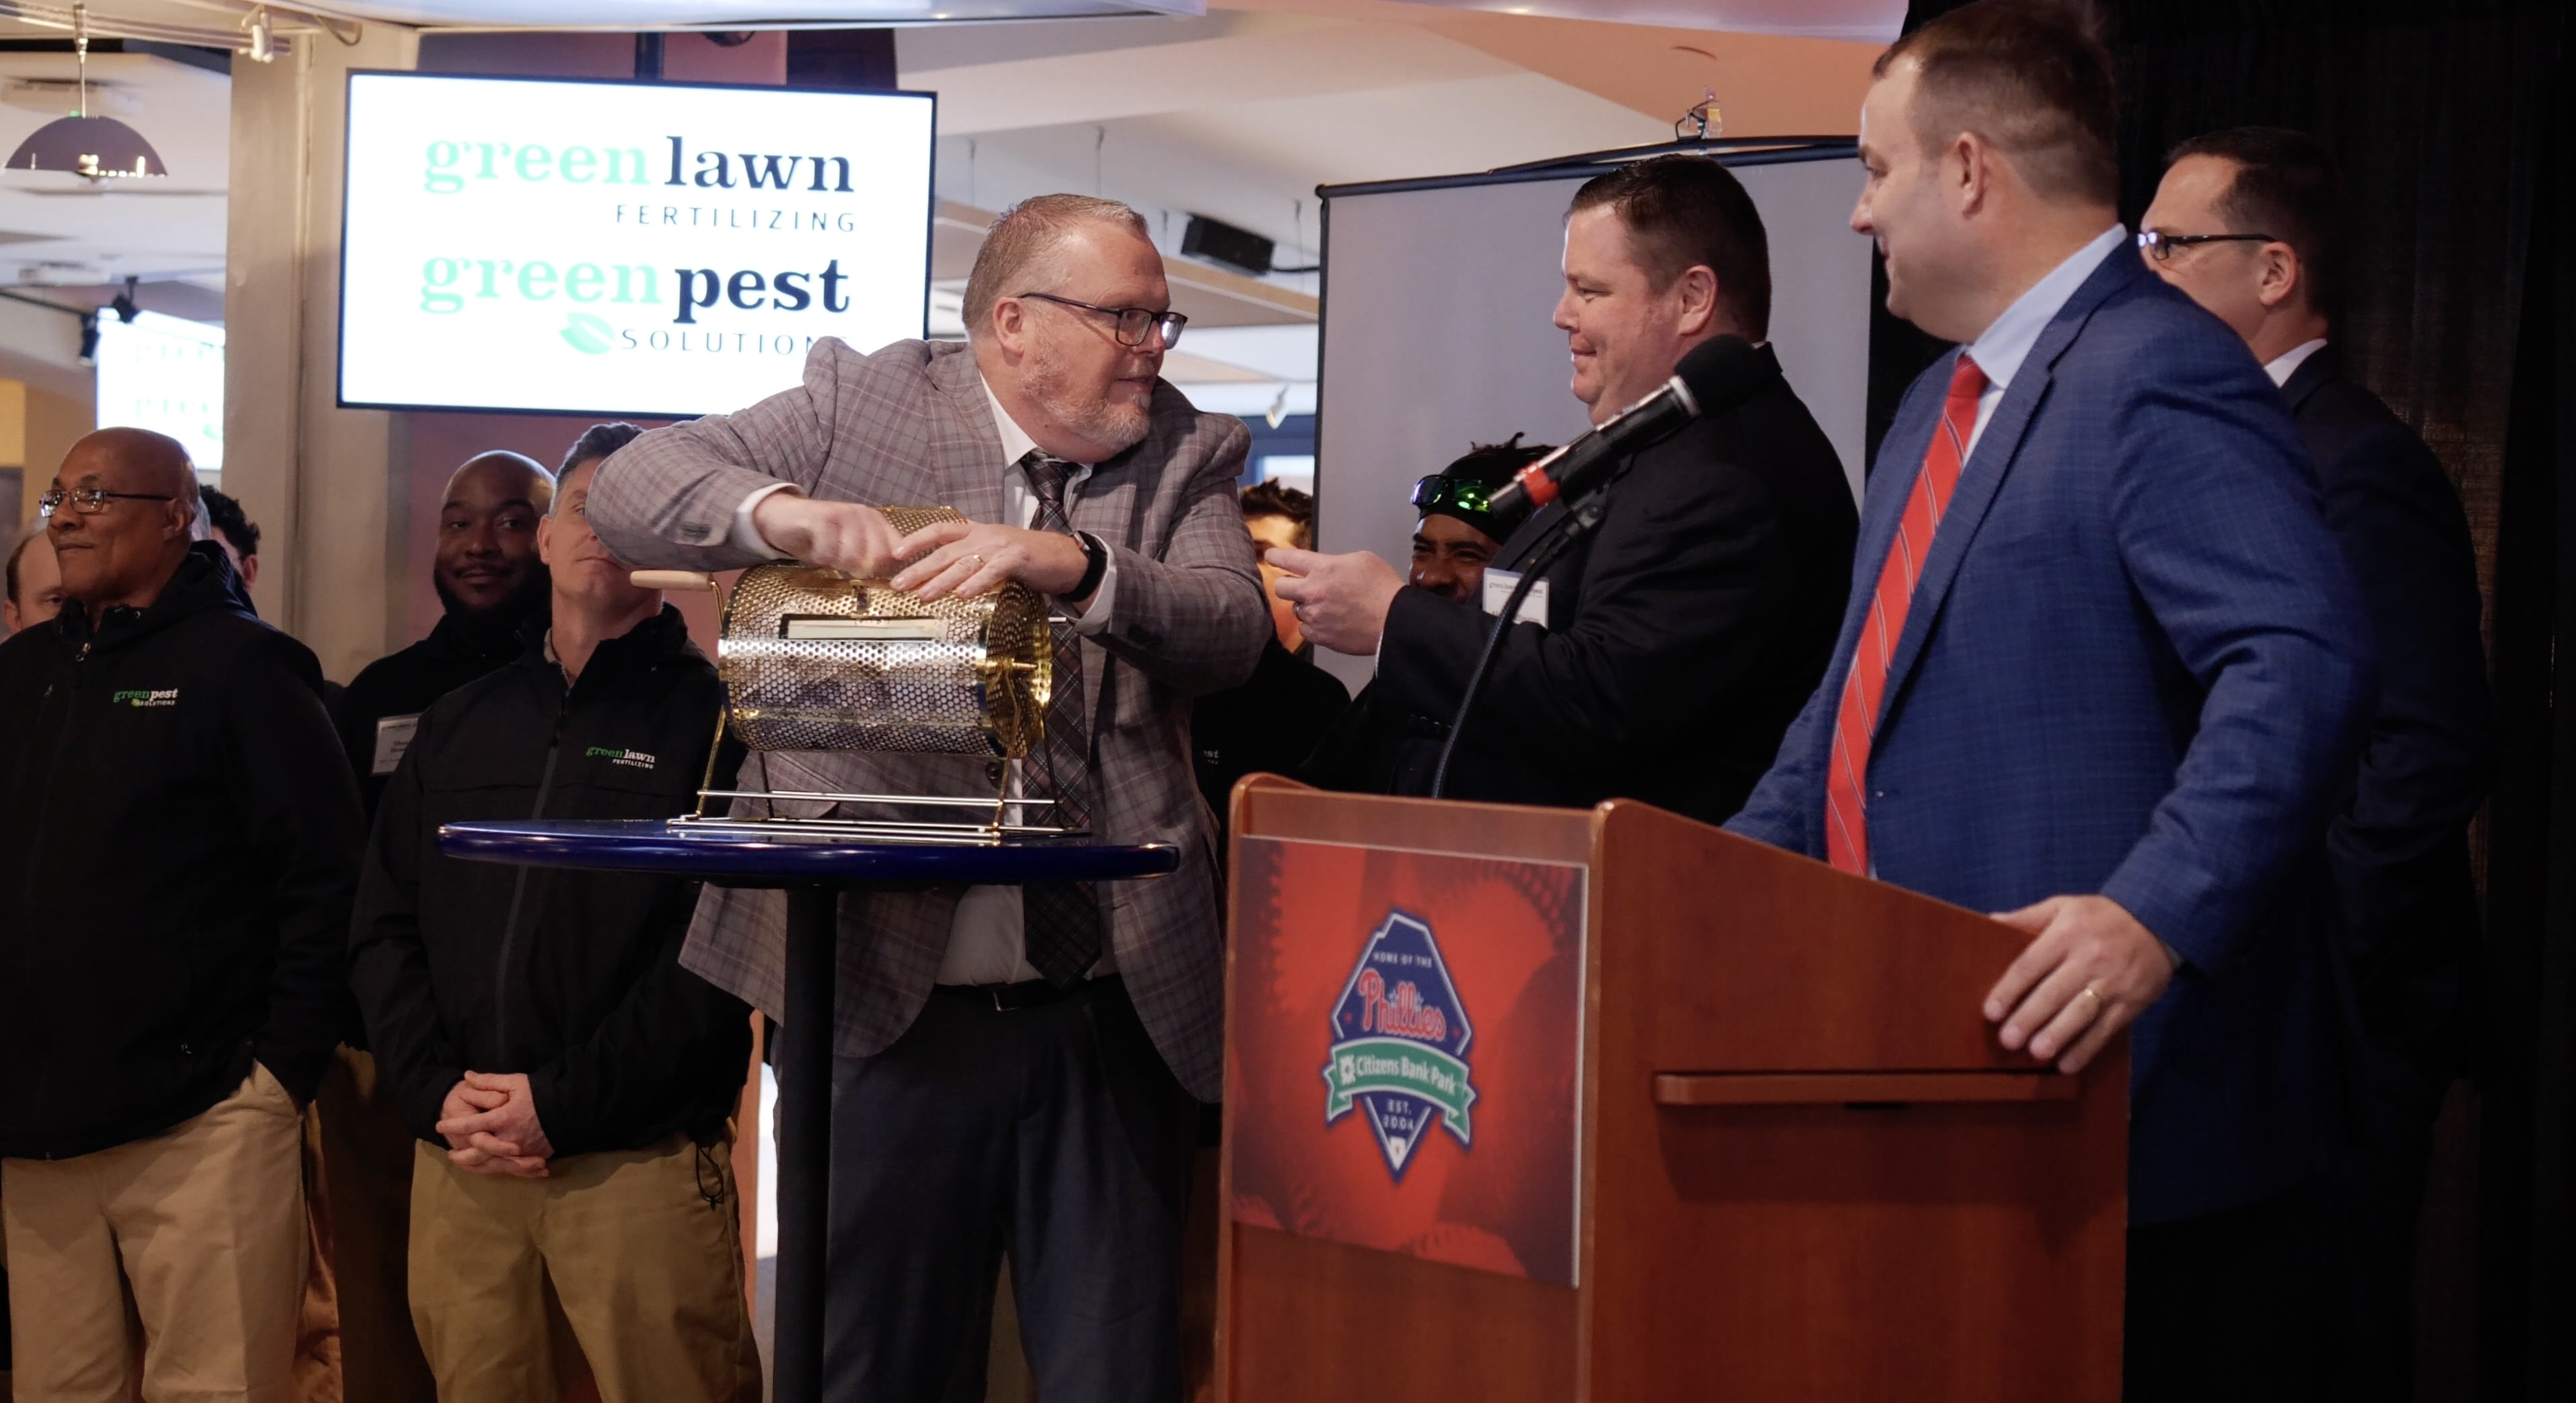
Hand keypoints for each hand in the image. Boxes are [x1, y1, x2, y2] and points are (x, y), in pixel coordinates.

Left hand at [436, 1072, 553, 1177]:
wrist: (570, 1108)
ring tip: (462, 1163)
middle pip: (477, 1151)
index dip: (453, 1126)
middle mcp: (508, 1138)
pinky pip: (508, 1169)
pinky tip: (486, 1168)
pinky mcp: (530, 1157)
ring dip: (473, 1165)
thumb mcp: (515, 1082)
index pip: (470, 1124)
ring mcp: (520, 1151)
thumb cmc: (541, 1093)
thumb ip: (489, 1081)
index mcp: (502, 1118)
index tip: (439, 1126)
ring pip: (490, 1164)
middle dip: (461, 1153)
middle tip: (450, 1152)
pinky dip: (494, 1169)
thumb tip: (467, 1076)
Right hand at [751, 493, 908, 576]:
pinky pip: (828, 552)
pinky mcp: (821, 519)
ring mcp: (842, 515)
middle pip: (878, 557)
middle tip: (844, 566)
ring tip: (829, 554)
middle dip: (863, 570)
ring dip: (838, 564)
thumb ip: (874, 559)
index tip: (872, 576)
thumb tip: (895, 582)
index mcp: (876, 522)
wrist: (784, 517)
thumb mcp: (852, 548)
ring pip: (853, 557)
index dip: (887, 570)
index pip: (895, 551)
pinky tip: (816, 549)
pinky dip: (821, 557)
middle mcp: (863, 515)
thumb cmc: (822, 537)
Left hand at [889, 519, 1090, 602]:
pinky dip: (976, 583)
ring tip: (922, 596)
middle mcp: (984, 535)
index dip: (916, 540)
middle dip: (919, 569)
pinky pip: (992, 571)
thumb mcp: (993, 553)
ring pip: (964, 564)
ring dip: (940, 581)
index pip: (939, 531)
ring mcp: (1000, 545)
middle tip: (899, 586)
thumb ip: (970, 560)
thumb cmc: (1026, 559)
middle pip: (945, 552)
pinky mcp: (1017, 558)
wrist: (1063, 557)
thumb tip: (940, 578)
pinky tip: (962, 595)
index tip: (895, 554)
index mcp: (976, 532)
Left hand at [1265, 547, 1404, 655]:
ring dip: (1306, 607)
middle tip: (1296, 586)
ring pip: (1295, 610)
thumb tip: (1327, 567)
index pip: (1287, 559)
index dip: (1275, 557)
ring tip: (1327, 606)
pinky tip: (1329, 621)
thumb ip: (1336, 561)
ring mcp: (1315, 616)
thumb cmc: (1384, 589)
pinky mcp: (1320, 636)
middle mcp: (1313, 591)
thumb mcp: (1362, 559)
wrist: (1395, 621)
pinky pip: (1305, 630)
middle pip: (1280, 587)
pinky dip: (1314, 626)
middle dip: (1287, 585)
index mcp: (1323, 568)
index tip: (1270, 557)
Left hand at [1983, 895, 2175, 1072]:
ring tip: (2036, 1053)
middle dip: (2029, 1018)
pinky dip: (2087, 1049)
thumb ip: (2027, 917)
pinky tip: (2067, 1065)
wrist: (2159, 922)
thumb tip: (1990, 922)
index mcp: (2066, 933)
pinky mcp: (2130, 1003)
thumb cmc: (2100, 916)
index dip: (2009, 990)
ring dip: (2058, 1035)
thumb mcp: (2063, 906)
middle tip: (2007, 1040)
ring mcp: (2112, 983)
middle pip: (2053, 992)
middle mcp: (2088, 958)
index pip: (2031, 964)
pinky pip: (2106, 1029)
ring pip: (2080, 1013)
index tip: (1990, 1012)